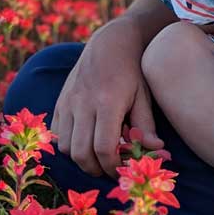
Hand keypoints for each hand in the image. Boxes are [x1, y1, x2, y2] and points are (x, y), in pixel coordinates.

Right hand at [51, 17, 163, 176]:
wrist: (110, 44)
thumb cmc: (133, 71)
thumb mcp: (144, 96)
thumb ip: (146, 125)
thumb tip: (156, 151)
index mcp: (107, 103)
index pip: (104, 148)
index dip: (113, 166)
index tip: (123, 170)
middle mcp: (83, 104)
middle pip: (81, 153)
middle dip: (96, 169)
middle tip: (110, 169)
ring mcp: (68, 103)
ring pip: (66, 147)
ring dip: (82, 158)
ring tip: (99, 156)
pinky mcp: (60, 102)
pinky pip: (57, 134)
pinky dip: (69, 145)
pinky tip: (86, 141)